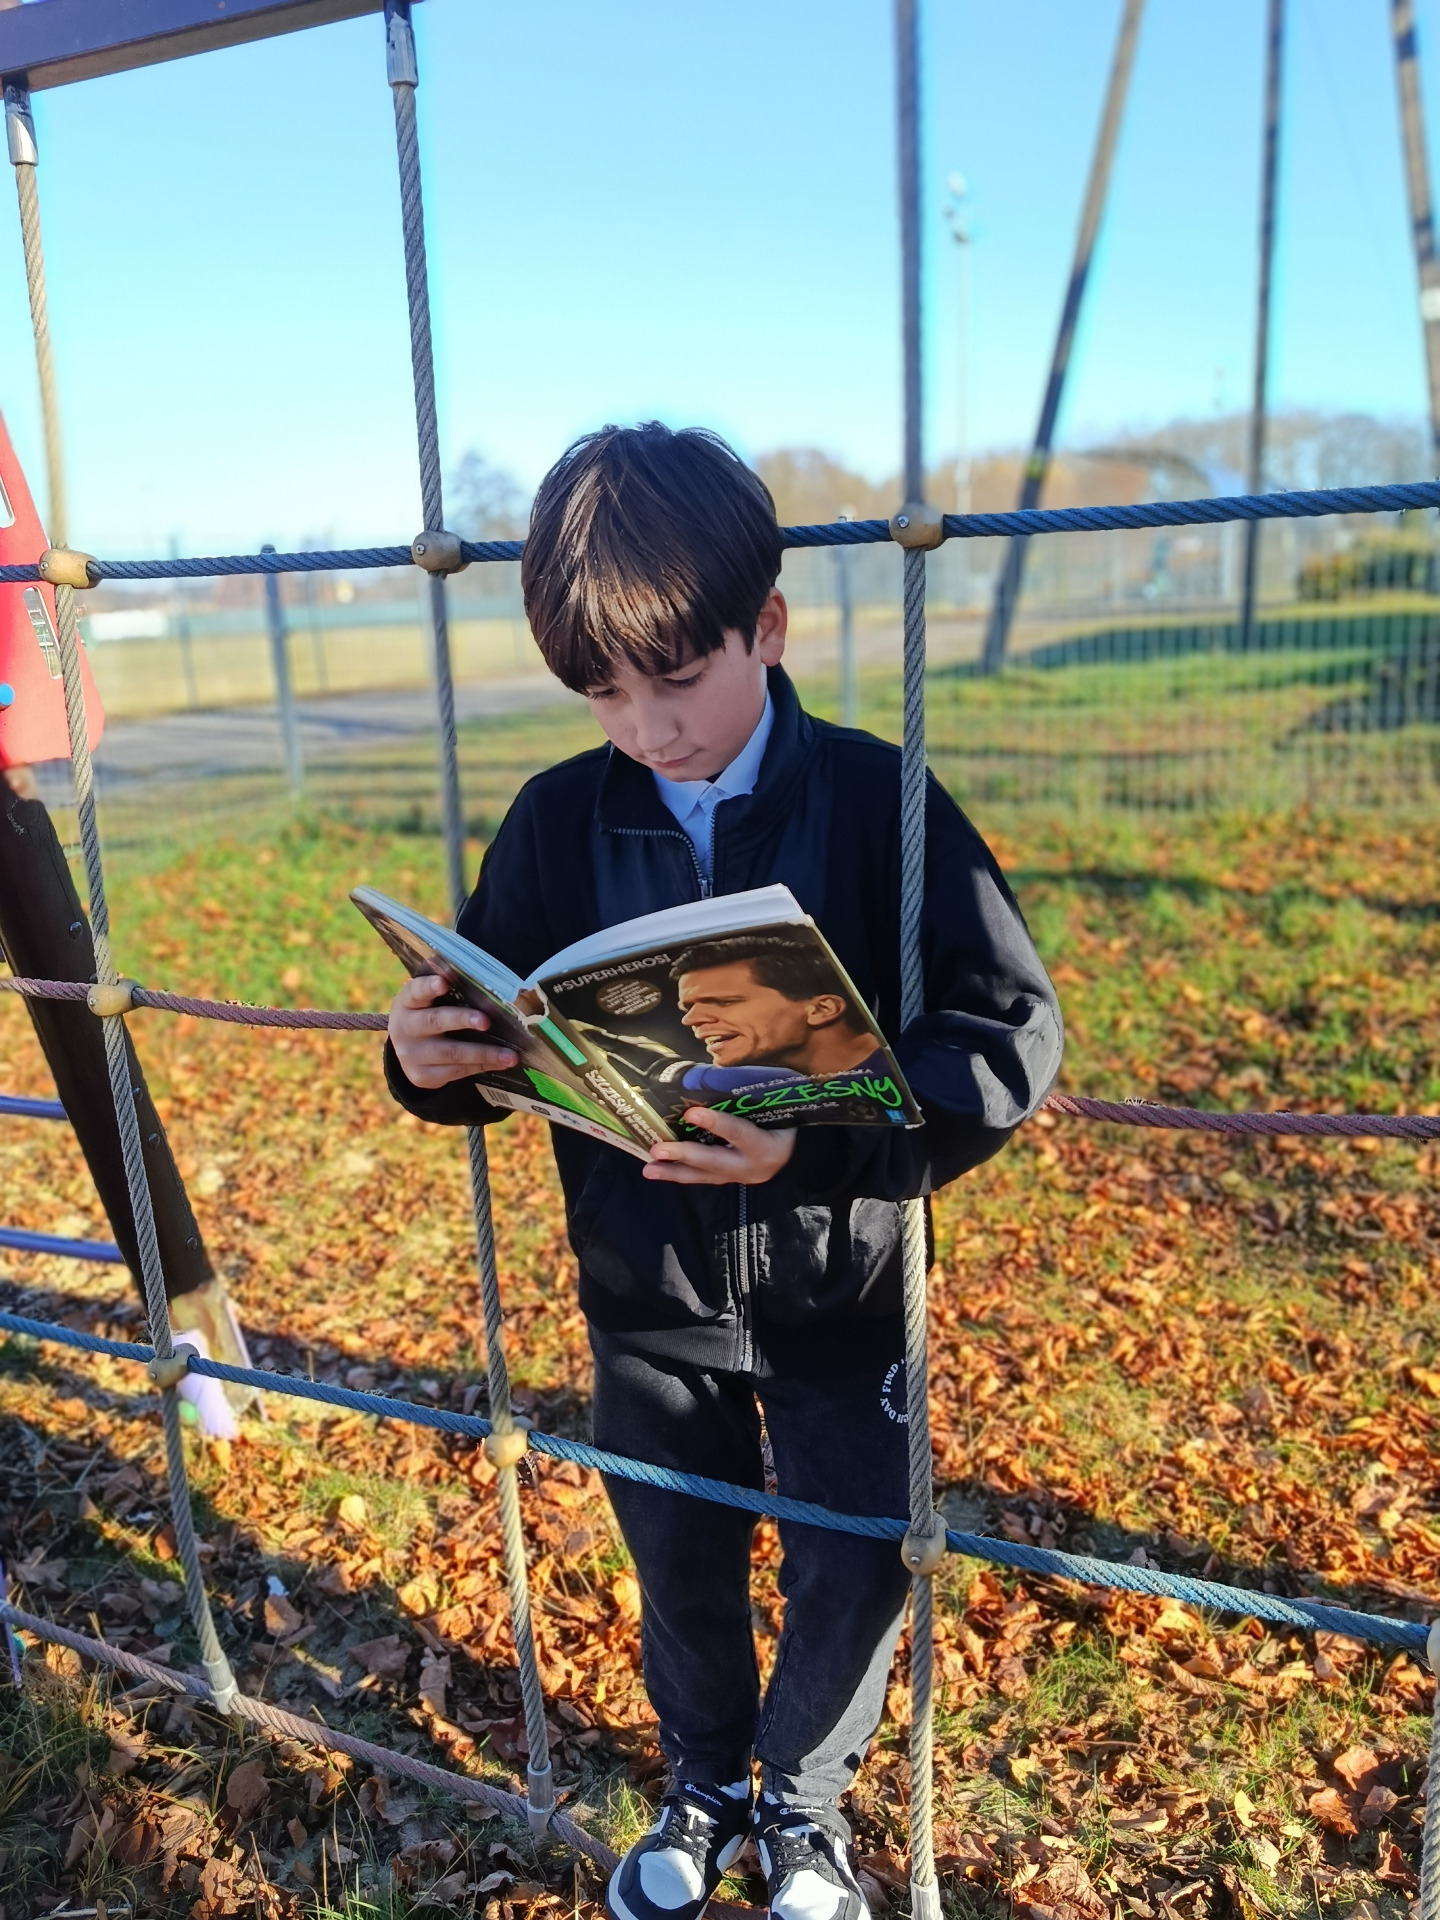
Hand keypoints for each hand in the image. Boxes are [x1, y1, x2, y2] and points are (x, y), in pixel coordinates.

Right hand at [388, 973, 517, 1089]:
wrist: (408, 1050)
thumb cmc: (428, 1014)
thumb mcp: (429, 1000)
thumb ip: (447, 988)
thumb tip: (486, 977)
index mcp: (406, 1003)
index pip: (415, 991)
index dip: (429, 987)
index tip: (444, 982)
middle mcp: (404, 1028)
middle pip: (435, 1021)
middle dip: (462, 1020)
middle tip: (485, 1021)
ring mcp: (411, 1055)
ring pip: (451, 1053)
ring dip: (484, 1053)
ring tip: (510, 1055)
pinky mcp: (421, 1076)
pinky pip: (456, 1072)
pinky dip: (481, 1066)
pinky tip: (500, 1063)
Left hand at [643, 1106, 796, 1185]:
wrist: (800, 1156)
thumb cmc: (789, 1123)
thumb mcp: (778, 1110)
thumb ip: (755, 1099)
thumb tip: (718, 1072)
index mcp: (766, 1145)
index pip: (739, 1132)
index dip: (716, 1123)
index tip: (691, 1113)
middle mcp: (751, 1166)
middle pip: (714, 1162)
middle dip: (684, 1156)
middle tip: (657, 1149)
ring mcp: (739, 1177)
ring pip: (703, 1176)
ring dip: (674, 1172)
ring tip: (648, 1169)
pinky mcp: (729, 1181)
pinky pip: (703, 1179)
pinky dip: (680, 1174)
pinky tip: (659, 1170)